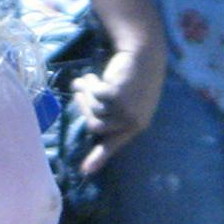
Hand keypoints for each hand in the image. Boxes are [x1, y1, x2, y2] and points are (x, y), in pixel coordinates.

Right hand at [74, 39, 167, 175]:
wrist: (144, 52)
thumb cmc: (135, 77)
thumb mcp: (129, 101)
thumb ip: (112, 115)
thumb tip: (91, 124)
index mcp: (137, 125)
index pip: (114, 144)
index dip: (99, 157)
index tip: (85, 170)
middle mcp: (132, 120)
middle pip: (95, 126)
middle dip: (84, 108)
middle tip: (79, 92)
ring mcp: (125, 108)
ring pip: (93, 111)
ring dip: (86, 95)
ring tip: (86, 81)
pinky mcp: (117, 95)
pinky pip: (93, 97)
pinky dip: (89, 86)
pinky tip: (91, 77)